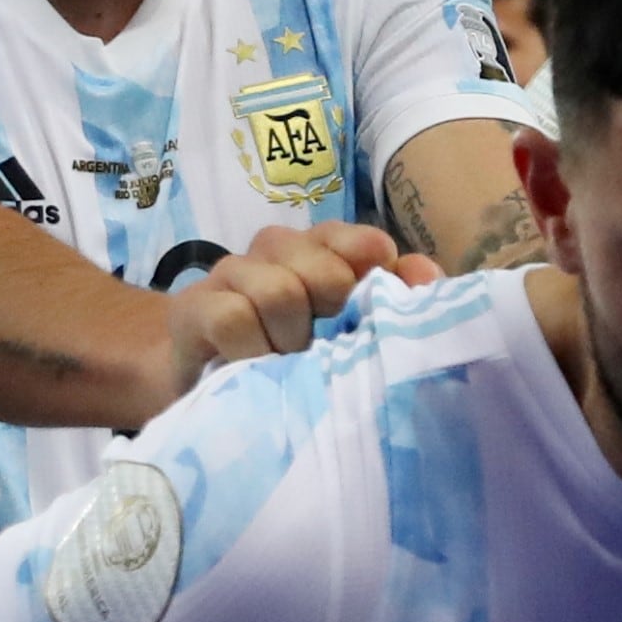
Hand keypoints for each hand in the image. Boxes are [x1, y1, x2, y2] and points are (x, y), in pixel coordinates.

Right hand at [163, 223, 421, 388]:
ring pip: (279, 291)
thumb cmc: (295, 350)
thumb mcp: (350, 327)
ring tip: (289, 362)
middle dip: (332, 316)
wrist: (210, 379)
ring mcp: (232, 273)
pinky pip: (234, 317)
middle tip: (325, 347)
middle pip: (323, 267)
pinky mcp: (194, 307)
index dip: (374, 278)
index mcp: (324, 248)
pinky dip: (253, 350)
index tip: (372, 311)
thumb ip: (394, 297)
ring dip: (292, 339)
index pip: (362, 242)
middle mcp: (277, 249)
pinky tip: (256, 367)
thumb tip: (427, 276)